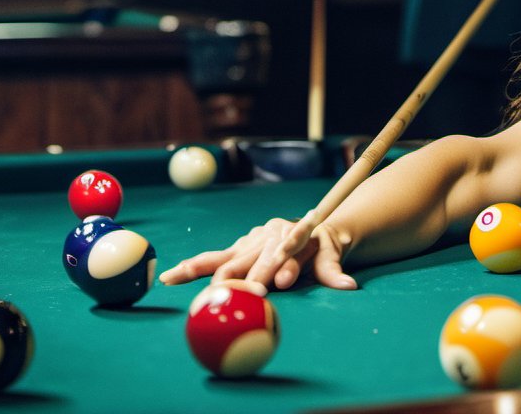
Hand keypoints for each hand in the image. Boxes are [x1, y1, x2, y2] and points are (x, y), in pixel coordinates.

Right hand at [158, 218, 358, 292]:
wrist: (313, 225)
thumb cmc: (323, 246)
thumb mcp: (333, 255)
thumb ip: (335, 272)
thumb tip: (349, 287)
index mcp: (290, 235)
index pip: (285, 251)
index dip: (281, 267)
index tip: (279, 283)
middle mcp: (265, 236)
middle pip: (250, 260)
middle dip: (244, 278)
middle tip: (234, 296)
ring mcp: (248, 242)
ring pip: (224, 258)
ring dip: (199, 269)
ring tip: (174, 277)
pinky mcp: (238, 249)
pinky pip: (214, 260)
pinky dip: (194, 268)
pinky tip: (171, 277)